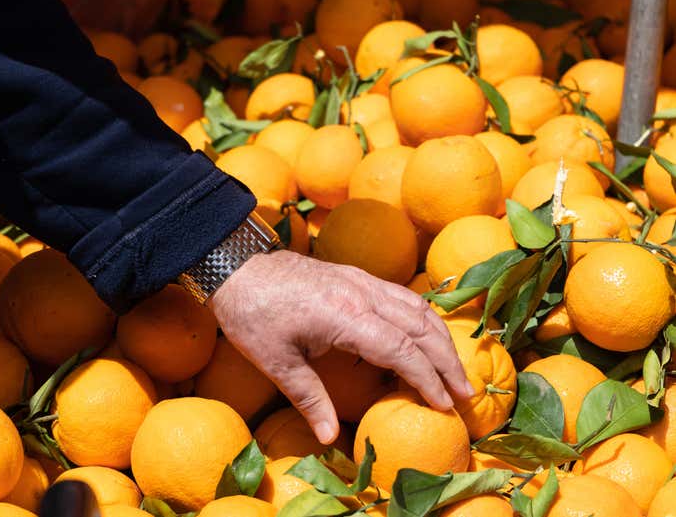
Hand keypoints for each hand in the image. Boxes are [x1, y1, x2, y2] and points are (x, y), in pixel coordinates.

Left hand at [208, 250, 474, 444]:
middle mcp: (363, 294)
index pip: (403, 349)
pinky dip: (423, 318)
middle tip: (465, 392)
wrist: (236, 266)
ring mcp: (362, 281)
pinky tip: (426, 335)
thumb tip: (330, 436)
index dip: (427, 379)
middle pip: (422, 327)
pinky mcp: (356, 276)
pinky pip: (403, 295)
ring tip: (455, 368)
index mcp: (347, 316)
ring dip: (441, 338)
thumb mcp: (276, 361)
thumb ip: (308, 398)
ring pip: (418, 307)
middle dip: (447, 361)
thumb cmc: (252, 313)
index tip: (444, 404)